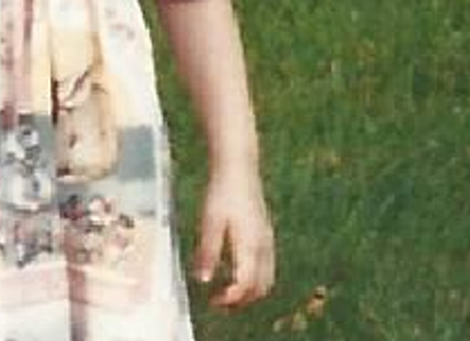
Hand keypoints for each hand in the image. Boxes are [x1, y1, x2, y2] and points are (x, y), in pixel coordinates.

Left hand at [192, 171, 275, 309]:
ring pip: (266, 278)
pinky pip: (266, 266)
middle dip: (242, 300)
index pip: (246, 283)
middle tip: (219, 302)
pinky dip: (254, 278)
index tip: (214, 301)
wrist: (238, 167)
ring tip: (226, 292)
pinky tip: (235, 273)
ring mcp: (267, 239)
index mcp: (249, 243)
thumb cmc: (222, 192)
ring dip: (249, 291)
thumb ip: (208, 252)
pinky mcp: (265, 234)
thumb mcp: (209, 221)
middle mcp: (263, 245)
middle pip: (260, 287)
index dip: (232, 298)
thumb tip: (202, 279)